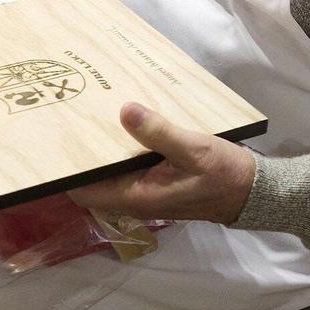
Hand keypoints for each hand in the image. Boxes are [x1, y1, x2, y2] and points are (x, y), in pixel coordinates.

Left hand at [67, 103, 255, 224]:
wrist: (253, 192)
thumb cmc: (223, 174)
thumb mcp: (194, 149)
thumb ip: (159, 133)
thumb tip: (125, 111)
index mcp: (138, 196)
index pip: (85, 192)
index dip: (67, 172)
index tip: (56, 143)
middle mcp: (135, 199)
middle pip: (93, 182)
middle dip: (80, 157)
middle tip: (69, 121)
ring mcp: (145, 192)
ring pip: (109, 174)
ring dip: (100, 152)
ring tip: (89, 117)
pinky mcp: (155, 182)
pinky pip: (126, 168)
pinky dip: (119, 151)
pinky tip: (122, 125)